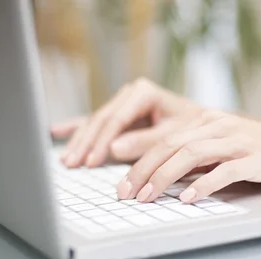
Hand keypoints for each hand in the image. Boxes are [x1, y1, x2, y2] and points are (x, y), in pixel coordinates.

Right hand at [52, 78, 201, 167]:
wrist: (203, 127)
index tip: (91, 161)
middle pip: (101, 121)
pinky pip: (94, 123)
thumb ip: (144, 142)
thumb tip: (113, 148)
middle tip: (72, 164)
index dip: (101, 141)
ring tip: (66, 161)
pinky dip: (77, 130)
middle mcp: (129, 95)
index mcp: (143, 93)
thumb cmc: (193, 131)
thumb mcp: (173, 137)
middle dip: (85, 143)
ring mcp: (122, 104)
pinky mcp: (119, 116)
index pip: (116, 119)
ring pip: (94, 123)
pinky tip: (56, 132)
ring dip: (79, 142)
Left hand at [116, 111, 260, 202]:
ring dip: (164, 177)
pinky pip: (224, 171)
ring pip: (191, 155)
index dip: (138, 163)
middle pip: (170, 146)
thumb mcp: (225, 150)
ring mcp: (238, 141)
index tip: (122, 187)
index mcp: (208, 121)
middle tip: (125, 195)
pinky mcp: (257, 159)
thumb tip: (164, 178)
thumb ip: (197, 159)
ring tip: (148, 197)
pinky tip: (188, 198)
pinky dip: (203, 185)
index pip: (163, 141)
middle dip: (142, 171)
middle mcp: (219, 126)